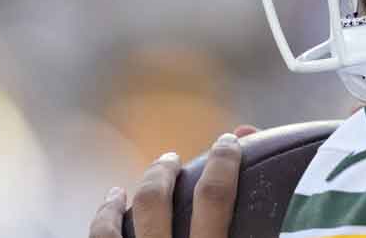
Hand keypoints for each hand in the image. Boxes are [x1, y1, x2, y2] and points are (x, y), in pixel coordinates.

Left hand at [90, 126, 256, 237]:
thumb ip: (261, 224)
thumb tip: (261, 161)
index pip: (214, 196)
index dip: (223, 160)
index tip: (229, 141)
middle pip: (156, 201)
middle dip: (163, 171)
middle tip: (172, 160)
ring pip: (117, 223)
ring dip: (126, 197)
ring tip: (139, 181)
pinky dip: (104, 218)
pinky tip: (111, 206)